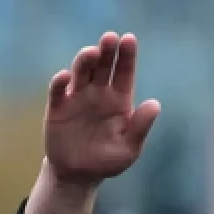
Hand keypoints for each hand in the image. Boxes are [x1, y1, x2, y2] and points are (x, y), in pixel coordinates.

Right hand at [24, 32, 160, 213]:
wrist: (78, 176)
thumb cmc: (107, 161)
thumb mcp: (129, 149)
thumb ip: (141, 127)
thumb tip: (155, 104)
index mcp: (119, 99)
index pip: (124, 72)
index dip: (127, 55)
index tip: (129, 39)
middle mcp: (98, 93)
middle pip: (102, 66)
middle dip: (106, 50)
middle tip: (110, 38)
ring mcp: (77, 98)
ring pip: (81, 72)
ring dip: (85, 60)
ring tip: (92, 52)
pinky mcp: (57, 108)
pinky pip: (58, 91)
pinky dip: (60, 82)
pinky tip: (65, 77)